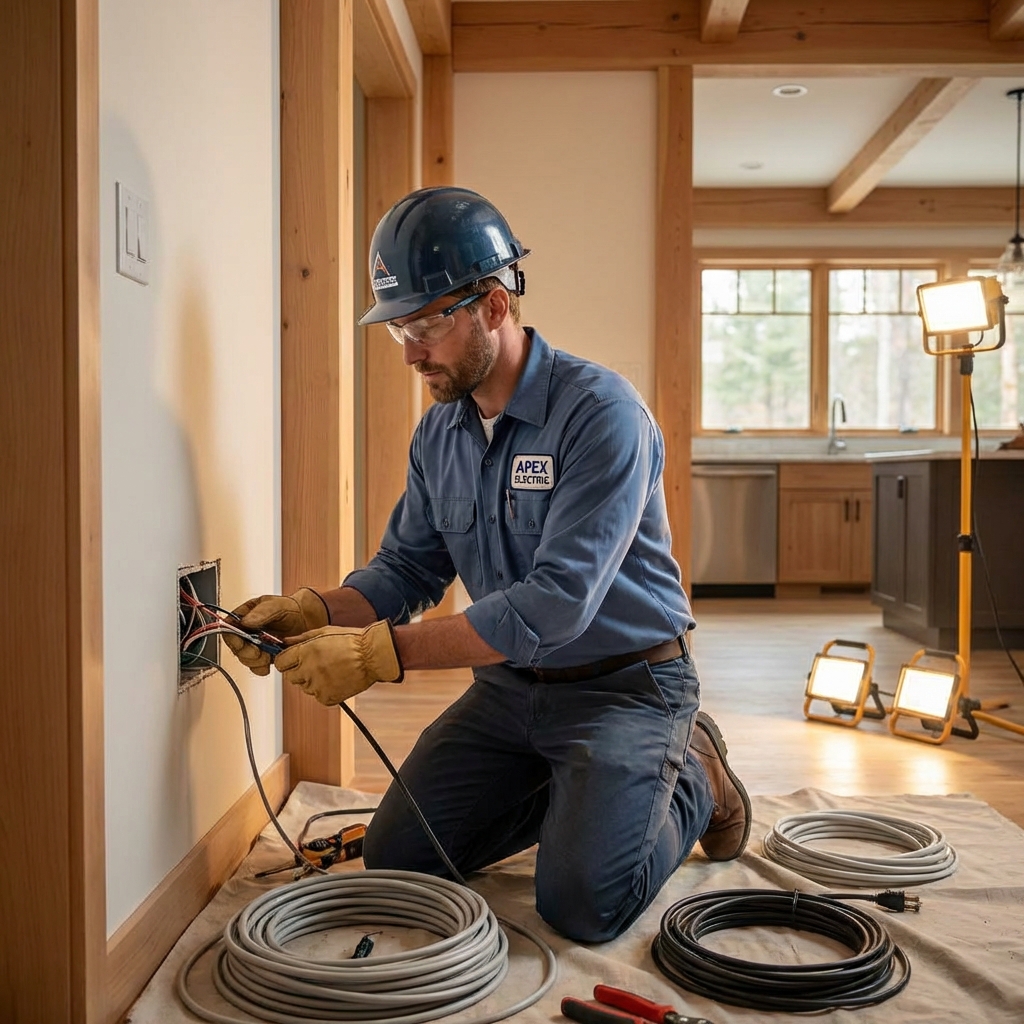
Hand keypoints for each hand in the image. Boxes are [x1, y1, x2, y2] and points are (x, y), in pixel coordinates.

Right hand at [223, 588, 329, 675]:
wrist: (311, 619)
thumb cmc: (293, 607)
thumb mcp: (278, 605)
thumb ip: (262, 612)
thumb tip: (245, 622)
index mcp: (246, 614)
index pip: (229, 627)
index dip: (232, 637)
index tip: (242, 644)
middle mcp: (248, 630)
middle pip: (236, 646)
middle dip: (246, 653)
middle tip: (259, 653)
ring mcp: (257, 644)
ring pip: (246, 658)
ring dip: (256, 661)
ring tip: (269, 656)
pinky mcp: (266, 655)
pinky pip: (257, 667)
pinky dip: (262, 668)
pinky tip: (271, 662)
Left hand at [274, 620, 403, 704]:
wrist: (373, 656)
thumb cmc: (351, 640)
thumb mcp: (324, 632)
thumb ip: (301, 639)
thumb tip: (285, 642)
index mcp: (306, 652)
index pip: (280, 663)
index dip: (286, 661)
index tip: (292, 660)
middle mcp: (308, 670)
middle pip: (290, 677)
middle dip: (299, 671)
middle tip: (316, 663)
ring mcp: (318, 686)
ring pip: (304, 687)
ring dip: (312, 680)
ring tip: (330, 670)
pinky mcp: (327, 697)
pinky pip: (318, 696)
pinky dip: (324, 690)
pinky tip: (336, 678)